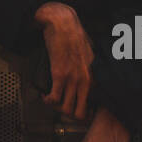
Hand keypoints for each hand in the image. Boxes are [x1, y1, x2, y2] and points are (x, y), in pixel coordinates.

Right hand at [34, 2, 91, 119]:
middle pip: (81, 113)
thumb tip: (89, 78)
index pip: (95, 105)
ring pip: (67, 110)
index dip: (86, 112)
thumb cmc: (75, 35)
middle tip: (66, 113)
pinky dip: (48, 101)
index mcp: (94, 76)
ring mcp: (73, 79)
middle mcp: (86, 80)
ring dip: (58, 109)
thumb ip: (90, 69)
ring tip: (54, 103)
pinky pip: (54, 98)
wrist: (63, 24)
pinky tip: (46, 97)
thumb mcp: (90, 54)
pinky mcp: (59, 75)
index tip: (80, 112)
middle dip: (72, 117)